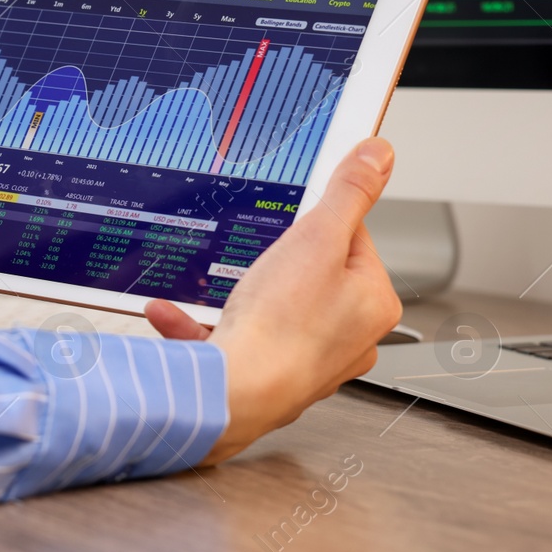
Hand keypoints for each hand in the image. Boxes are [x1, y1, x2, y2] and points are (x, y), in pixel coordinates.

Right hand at [144, 138, 402, 463]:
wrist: (235, 395)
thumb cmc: (282, 327)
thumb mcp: (316, 239)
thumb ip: (347, 194)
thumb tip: (377, 156)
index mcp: (373, 302)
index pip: (352, 239)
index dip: (316, 222)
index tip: (290, 218)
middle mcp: (349, 337)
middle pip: (310, 274)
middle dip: (270, 260)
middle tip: (248, 251)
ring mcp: (308, 360)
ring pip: (270, 311)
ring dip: (233, 294)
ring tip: (206, 282)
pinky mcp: (268, 376)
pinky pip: (235, 340)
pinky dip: (203, 325)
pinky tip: (173, 313)